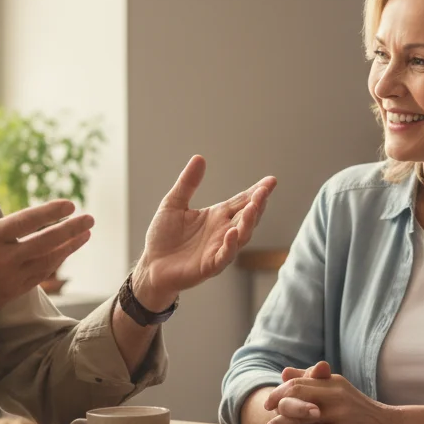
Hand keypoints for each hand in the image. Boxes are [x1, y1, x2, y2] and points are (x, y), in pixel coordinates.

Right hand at [0, 166, 93, 327]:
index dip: (50, 213)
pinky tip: (67, 250)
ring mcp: (9, 278)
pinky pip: (42, 275)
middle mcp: (1, 258)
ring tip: (86, 233)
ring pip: (48, 260)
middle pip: (45, 242)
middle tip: (89, 218)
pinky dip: (56, 262)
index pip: (26, 222)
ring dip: (69, 247)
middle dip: (71, 230)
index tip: (70, 205)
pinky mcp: (13, 292)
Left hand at [129, 156, 275, 305]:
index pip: (242, 201)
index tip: (271, 181)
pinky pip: (224, 255)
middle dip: (258, 204)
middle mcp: (223, 231)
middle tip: (264, 190)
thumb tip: (200, 158)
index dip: (257, 192)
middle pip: (247, 217)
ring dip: (249, 222)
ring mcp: (219, 249)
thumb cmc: (163, 236)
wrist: (151, 265)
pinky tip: (232, 232)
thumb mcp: (173, 203)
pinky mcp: (210, 265)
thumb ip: (188, 183)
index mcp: (217, 216)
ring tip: (254, 207)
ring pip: (242, 235)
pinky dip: (230, 245)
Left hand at [266, 364, 399, 423]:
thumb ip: (311, 380)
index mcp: (332, 383)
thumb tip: (284, 372)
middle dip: (277, 413)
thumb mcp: (338, 388)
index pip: (296, 384)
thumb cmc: (359, 408)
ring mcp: (340, 418)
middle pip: (295, 399)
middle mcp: (335, 397)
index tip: (268, 405)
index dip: (277, 394)